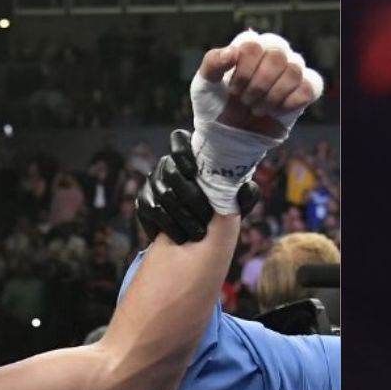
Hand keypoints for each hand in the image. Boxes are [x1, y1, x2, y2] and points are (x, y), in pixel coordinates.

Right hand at [135, 130, 259, 245]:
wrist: (197, 249)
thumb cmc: (220, 222)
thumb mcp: (237, 209)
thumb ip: (244, 197)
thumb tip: (246, 187)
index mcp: (193, 160)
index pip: (180, 140)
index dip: (183, 151)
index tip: (193, 170)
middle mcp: (170, 168)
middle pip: (170, 170)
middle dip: (191, 196)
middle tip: (206, 218)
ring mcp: (154, 184)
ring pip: (162, 192)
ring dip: (182, 216)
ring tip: (196, 234)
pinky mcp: (144, 203)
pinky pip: (151, 209)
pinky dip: (167, 226)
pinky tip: (179, 237)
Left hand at [185, 30, 322, 212]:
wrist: (228, 137)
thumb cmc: (216, 107)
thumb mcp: (204, 86)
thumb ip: (212, 63)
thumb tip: (232, 52)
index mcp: (249, 47)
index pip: (254, 45)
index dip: (244, 71)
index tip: (233, 90)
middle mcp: (272, 53)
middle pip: (277, 55)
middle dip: (258, 85)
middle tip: (245, 101)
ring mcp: (290, 71)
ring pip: (294, 70)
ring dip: (272, 96)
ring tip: (258, 109)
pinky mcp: (303, 90)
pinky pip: (308, 87)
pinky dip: (289, 103)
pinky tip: (275, 112)